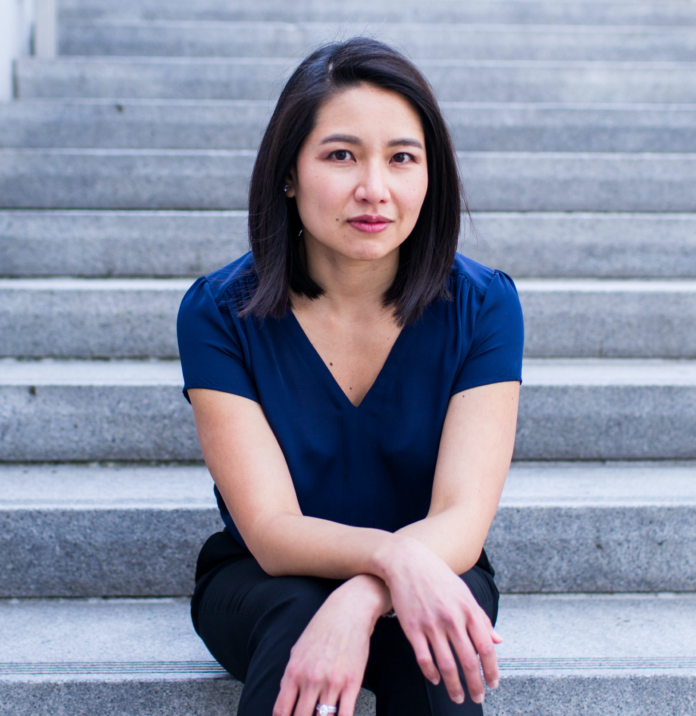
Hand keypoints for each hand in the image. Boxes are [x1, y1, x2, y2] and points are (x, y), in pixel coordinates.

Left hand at [273, 575, 387, 715]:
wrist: (348, 611)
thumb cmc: (322, 628)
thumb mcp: (298, 649)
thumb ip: (290, 676)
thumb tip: (285, 698)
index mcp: (294, 672)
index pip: (281, 711)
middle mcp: (311, 680)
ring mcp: (332, 683)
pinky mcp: (352, 683)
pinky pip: (345, 715)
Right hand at [376, 535, 501, 704]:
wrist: (406, 561)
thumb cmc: (437, 576)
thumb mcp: (464, 592)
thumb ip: (480, 617)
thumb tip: (498, 640)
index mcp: (468, 609)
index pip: (486, 647)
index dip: (492, 670)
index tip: (493, 684)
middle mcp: (452, 618)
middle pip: (468, 660)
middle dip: (475, 685)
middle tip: (477, 698)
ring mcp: (431, 624)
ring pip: (447, 665)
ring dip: (454, 686)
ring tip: (458, 698)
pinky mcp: (412, 627)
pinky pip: (424, 658)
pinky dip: (431, 673)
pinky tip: (436, 680)